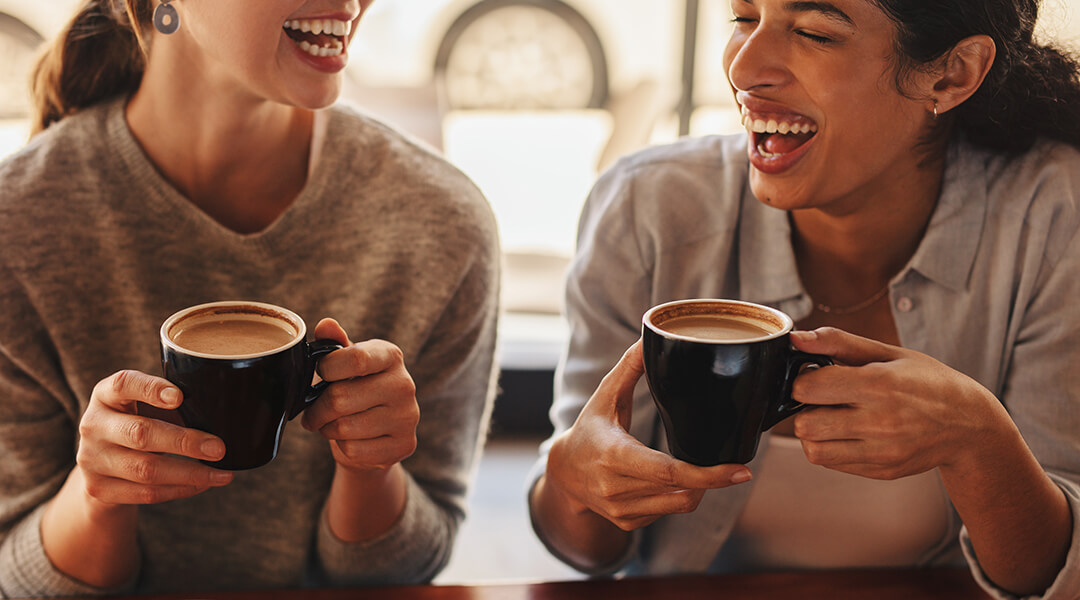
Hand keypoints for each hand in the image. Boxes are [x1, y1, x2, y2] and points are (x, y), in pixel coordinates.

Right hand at [77, 370, 233, 505]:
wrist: (101, 465)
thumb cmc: (139, 422)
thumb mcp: (146, 404)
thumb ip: (173, 401)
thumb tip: (223, 411)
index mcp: (106, 394)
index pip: (124, 384)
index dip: (151, 389)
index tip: (180, 397)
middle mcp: (93, 424)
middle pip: (140, 433)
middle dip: (185, 442)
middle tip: (219, 449)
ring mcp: (91, 459)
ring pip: (145, 470)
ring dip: (190, 473)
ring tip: (223, 474)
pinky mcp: (99, 490)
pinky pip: (146, 493)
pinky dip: (180, 489)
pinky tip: (203, 484)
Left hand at [301, 319, 418, 472]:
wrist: (379, 432)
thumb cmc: (356, 389)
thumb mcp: (345, 364)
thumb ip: (334, 345)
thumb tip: (325, 325)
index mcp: (390, 356)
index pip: (355, 359)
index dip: (327, 369)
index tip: (321, 374)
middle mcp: (405, 384)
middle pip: (341, 398)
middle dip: (317, 409)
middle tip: (313, 412)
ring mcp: (408, 416)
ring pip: (344, 427)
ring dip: (328, 429)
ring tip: (331, 424)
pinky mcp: (405, 445)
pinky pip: (355, 450)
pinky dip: (343, 447)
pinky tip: (351, 439)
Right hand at [545, 341, 752, 530]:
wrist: (563, 471)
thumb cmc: (590, 428)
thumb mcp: (606, 396)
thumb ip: (630, 368)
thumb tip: (647, 337)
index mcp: (614, 455)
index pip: (668, 471)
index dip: (708, 475)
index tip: (739, 471)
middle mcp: (615, 488)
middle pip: (681, 490)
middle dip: (711, 480)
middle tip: (735, 468)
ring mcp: (620, 509)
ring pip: (679, 505)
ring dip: (698, 490)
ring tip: (703, 471)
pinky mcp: (626, 522)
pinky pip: (667, 513)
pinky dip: (679, 498)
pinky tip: (676, 482)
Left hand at [789, 327, 1010, 479]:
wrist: (970, 425)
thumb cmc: (927, 381)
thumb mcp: (888, 353)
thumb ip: (838, 342)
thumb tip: (797, 338)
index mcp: (879, 385)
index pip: (808, 388)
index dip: (803, 379)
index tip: (815, 375)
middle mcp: (880, 422)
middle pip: (804, 424)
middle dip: (805, 408)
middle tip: (824, 399)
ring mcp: (881, 451)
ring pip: (813, 449)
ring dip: (814, 432)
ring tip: (834, 416)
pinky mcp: (882, 471)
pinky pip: (833, 463)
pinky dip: (831, 447)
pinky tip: (849, 432)